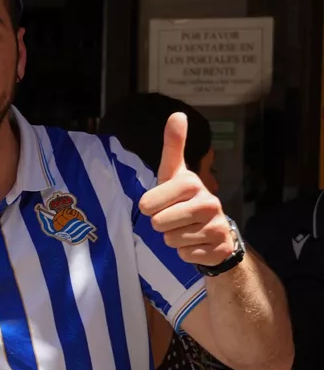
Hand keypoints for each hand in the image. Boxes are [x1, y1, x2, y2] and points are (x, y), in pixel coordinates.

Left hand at [138, 113, 235, 266]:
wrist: (214, 232)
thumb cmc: (183, 200)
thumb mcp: (173, 174)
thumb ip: (173, 146)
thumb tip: (177, 114)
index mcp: (193, 184)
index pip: (152, 201)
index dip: (150, 204)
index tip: (153, 204)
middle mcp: (209, 202)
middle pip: (160, 223)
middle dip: (160, 225)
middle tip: (172, 219)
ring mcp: (216, 226)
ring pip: (171, 241)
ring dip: (172, 239)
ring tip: (184, 229)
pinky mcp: (219, 248)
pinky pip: (185, 255)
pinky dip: (185, 253)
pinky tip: (195, 243)